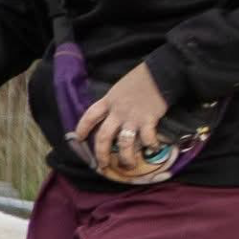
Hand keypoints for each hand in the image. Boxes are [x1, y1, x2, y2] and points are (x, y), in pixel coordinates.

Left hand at [73, 62, 168, 176]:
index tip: (78, 138)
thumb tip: (113, 116)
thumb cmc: (140, 78)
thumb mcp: (119, 88)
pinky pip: (147, 139)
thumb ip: (114, 103)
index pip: (89, 116)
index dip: (82, 128)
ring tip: (128, 165)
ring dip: (126, 158)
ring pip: (124, 144)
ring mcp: (132, 118)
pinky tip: (152, 149)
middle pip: (104, 137)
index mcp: (108, 102)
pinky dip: (150, 146)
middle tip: (102, 166)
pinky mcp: (149, 120)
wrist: (160, 73)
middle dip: (101, 154)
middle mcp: (117, 112)